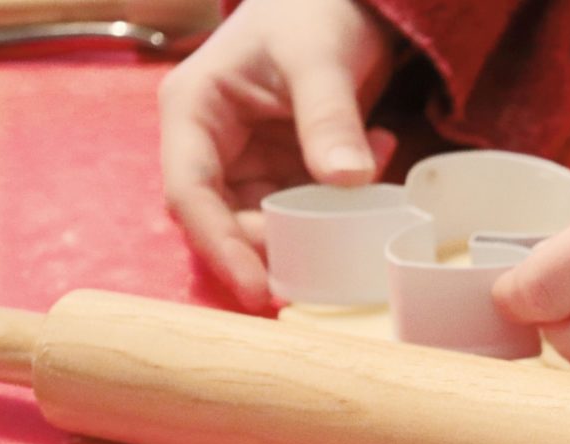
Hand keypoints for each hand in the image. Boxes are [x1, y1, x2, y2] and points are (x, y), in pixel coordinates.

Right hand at [159, 0, 398, 310]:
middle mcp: (213, 146)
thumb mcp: (320, 58)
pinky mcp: (284, 174)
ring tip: (369, 178)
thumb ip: (329, 116)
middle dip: (275, 247)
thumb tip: (349, 181)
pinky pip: (306, 211)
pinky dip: (342, 202)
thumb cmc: (313, 11)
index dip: (220, 247)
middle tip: (333, 254)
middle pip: (225, 222)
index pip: (190, 194)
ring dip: (320, 224)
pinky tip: (379, 150)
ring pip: (268, 224)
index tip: (258, 290)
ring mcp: (249, 164)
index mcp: (194, 112)